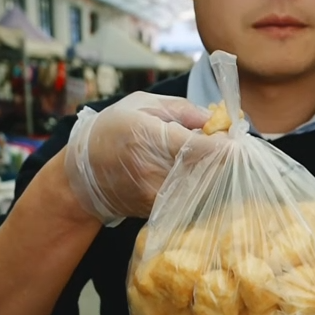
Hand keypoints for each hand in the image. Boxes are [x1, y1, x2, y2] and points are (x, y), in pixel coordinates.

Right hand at [64, 91, 212, 222]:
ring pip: (203, 185)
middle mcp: (153, 170)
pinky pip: (191, 197)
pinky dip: (200, 185)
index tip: (230, 134)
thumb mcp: (142, 105)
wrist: (83, 174)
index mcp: (148, 137)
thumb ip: (182, 109)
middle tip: (226, 143)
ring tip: (208, 156)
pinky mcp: (158, 210)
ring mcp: (156, 194)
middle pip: (208, 169)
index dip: (224, 143)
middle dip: (223, 156)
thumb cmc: (112, 130)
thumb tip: (215, 118)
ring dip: (214, 171)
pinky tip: (194, 172)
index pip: (202, 148)